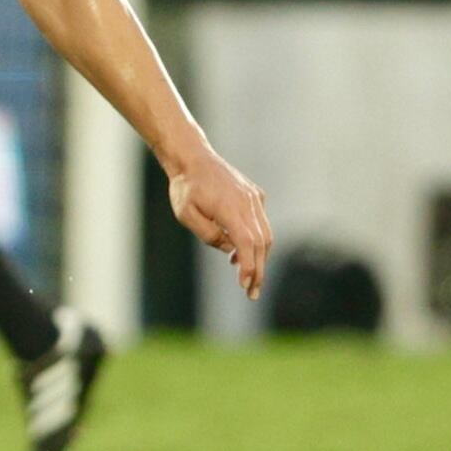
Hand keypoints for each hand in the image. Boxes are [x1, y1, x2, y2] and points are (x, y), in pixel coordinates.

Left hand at [168, 147, 271, 298]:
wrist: (193, 158)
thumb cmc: (185, 187)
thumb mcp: (186, 215)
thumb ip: (208, 235)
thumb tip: (229, 249)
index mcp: (231, 208)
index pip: (246, 243)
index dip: (249, 266)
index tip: (246, 286)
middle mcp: (248, 203)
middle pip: (260, 243)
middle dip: (258, 270)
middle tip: (252, 292)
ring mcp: (254, 198)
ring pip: (265, 234)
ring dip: (258, 257)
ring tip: (245, 275)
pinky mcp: (255, 195)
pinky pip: (261, 222)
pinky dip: (256, 240)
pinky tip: (239, 249)